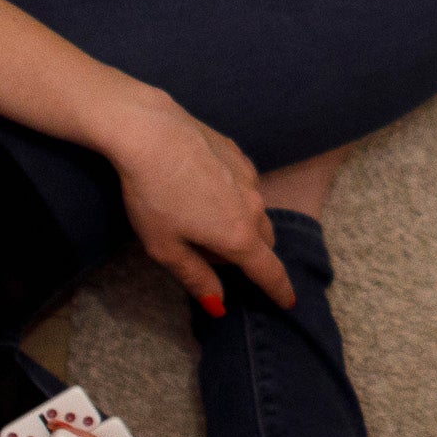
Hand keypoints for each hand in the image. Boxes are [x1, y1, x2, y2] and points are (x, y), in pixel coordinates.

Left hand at [105, 93, 290, 312]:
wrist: (148, 132)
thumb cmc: (152, 194)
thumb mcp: (164, 247)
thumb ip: (196, 277)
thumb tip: (218, 305)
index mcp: (238, 237)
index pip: (270, 272)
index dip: (280, 291)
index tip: (288, 302)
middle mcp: (253, 207)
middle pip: (264, 242)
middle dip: (248, 255)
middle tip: (210, 254)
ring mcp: (248, 177)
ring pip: (255, 211)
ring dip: (240, 223)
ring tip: (200, 216)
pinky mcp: (238, 154)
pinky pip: (245, 185)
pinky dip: (232, 195)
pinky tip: (201, 186)